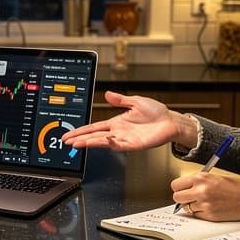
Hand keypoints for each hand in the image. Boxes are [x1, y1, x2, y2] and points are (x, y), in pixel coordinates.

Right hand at [61, 91, 179, 150]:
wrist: (171, 121)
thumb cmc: (156, 113)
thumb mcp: (135, 101)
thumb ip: (120, 99)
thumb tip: (107, 94)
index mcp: (116, 123)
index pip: (94, 127)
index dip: (81, 131)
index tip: (70, 134)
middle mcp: (118, 132)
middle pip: (94, 136)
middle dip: (80, 139)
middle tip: (68, 142)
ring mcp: (125, 140)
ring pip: (103, 142)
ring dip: (91, 143)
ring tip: (79, 143)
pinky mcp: (134, 145)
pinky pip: (120, 146)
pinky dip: (112, 144)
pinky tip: (104, 141)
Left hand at [171, 172, 239, 221]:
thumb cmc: (237, 186)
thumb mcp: (214, 177)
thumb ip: (198, 181)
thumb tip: (185, 186)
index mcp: (201, 178)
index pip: (176, 185)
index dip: (179, 187)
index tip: (182, 188)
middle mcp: (200, 191)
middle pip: (177, 197)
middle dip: (182, 197)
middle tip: (189, 196)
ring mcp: (204, 204)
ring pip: (186, 208)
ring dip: (191, 205)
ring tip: (203, 201)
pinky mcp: (209, 216)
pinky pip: (196, 215)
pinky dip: (199, 212)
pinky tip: (209, 207)